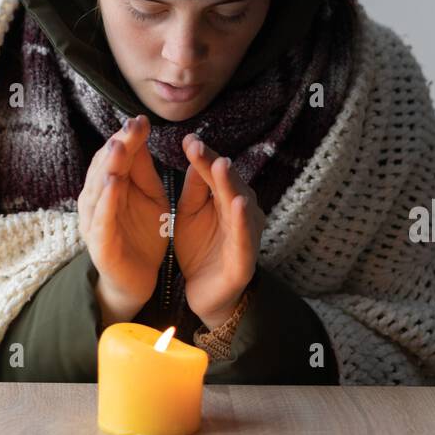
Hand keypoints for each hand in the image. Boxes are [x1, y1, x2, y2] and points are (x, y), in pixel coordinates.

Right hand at [77, 115, 168, 324]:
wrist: (138, 280)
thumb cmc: (143, 235)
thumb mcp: (150, 196)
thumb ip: (144, 170)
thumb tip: (139, 133)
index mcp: (111, 186)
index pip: (116, 155)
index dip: (127, 137)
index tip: (141, 119)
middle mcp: (97, 199)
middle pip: (106, 166)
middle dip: (118, 145)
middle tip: (130, 126)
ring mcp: (95, 220)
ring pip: (99, 188)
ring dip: (108, 166)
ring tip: (118, 146)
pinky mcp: (100, 242)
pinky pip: (102, 217)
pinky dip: (106, 200)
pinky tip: (114, 183)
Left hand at [174, 134, 263, 329]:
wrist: (206, 294)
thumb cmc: (200, 249)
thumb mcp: (190, 213)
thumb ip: (194, 187)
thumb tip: (194, 149)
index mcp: (226, 200)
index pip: (215, 174)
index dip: (204, 157)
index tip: (188, 140)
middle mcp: (242, 213)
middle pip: (228, 184)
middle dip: (215, 164)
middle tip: (199, 146)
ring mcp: (246, 235)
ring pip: (240, 206)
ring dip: (231, 185)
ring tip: (222, 165)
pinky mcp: (245, 259)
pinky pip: (244, 237)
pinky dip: (242, 220)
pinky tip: (237, 203)